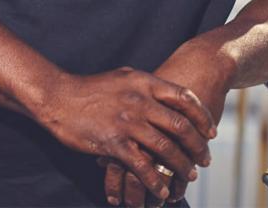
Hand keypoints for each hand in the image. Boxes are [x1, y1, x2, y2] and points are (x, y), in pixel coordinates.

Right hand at [102, 46, 232, 205]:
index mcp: (143, 83)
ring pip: (165, 149)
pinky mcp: (114, 142)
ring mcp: (127, 122)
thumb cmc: (89, 89)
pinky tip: (161, 190)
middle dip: (197, 146)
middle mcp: (139, 101)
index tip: (211, 132)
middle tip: (205, 159)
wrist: (57, 97)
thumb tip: (165, 92)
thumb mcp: (122, 77)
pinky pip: (142, 166)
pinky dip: (155, 181)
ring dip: (181, 166)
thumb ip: (145, 86)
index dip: (202, 116)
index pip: (184, 98)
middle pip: (180, 126)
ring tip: (190, 176)